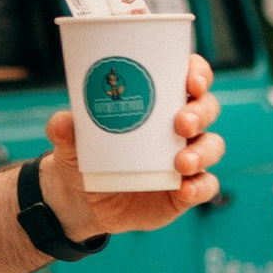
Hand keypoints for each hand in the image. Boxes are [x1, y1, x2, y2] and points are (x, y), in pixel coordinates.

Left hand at [38, 53, 221, 236]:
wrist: (82, 199)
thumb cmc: (84, 154)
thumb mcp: (71, 141)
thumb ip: (66, 130)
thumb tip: (61, 122)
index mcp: (159, 101)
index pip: (190, 77)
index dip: (198, 73)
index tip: (190, 80)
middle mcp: (179, 125)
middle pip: (207, 108)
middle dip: (200, 112)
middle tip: (181, 123)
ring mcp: (187, 156)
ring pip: (212, 146)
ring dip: (203, 152)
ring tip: (181, 163)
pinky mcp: (186, 189)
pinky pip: (206, 185)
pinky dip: (200, 187)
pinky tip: (185, 190)